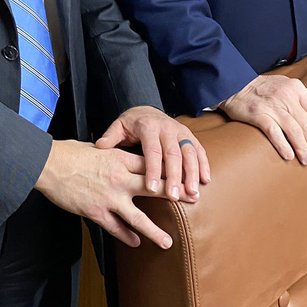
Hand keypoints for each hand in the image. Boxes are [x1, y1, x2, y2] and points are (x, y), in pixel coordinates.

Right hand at [35, 139, 175, 248]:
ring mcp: (109, 198)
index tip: (185, 175)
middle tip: (192, 200)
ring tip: (168, 242)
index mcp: (119, 159)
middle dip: (175, 194)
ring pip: (138, 218)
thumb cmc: (70, 153)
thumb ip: (113, 154)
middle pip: (154, 187)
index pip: (152, 165)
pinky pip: (116, 228)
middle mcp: (119, 179)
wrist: (49, 165)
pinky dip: (127, 237)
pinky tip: (135, 243)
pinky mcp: (96, 212)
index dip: (170, 171)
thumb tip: (123, 156)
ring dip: (155, 232)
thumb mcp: (96, 148)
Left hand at [94, 105, 209, 201]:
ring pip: (189, 153)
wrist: (148, 110)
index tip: (150, 188)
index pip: (151, 150)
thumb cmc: (132, 124)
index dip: (152, 169)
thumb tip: (100, 146)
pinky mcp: (190, 137)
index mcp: (148, 126)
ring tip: (193, 193)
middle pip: (173, 153)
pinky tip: (206, 181)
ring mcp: (181, 132)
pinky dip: (204, 165)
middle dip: (175, 176)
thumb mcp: (119, 126)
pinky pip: (200, 150)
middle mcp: (167, 128)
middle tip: (174, 196)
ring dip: (193, 173)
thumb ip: (111, 136)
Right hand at [219, 74, 306, 163]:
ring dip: (302, 148)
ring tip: (306, 160)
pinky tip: (289, 156)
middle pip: (306, 125)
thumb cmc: (263, 87)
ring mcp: (273, 105)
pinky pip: (275, 133)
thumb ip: (304, 96)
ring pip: (294, 131)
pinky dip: (284, 146)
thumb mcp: (287, 84)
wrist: (236, 83)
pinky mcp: (259, 114)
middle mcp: (287, 95)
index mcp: (297, 88)